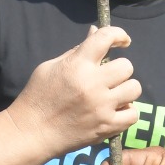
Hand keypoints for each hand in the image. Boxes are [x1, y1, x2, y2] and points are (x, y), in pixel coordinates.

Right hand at [9, 26, 138, 151]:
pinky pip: (133, 115)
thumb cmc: (37, 97)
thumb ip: (76, 50)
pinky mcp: (106, 127)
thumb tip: (95, 32)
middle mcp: (92, 84)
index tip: (122, 41)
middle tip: (109, 77)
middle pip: (126, 66)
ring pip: (134, 88)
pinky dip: (126, 112)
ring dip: (125, 89)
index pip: (106, 37)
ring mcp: (102, 107)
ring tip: (113, 95)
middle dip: (119, 68)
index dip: (118, 34)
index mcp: (76, 65)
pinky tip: (114, 111)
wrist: (30, 132)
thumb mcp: (50, 67)